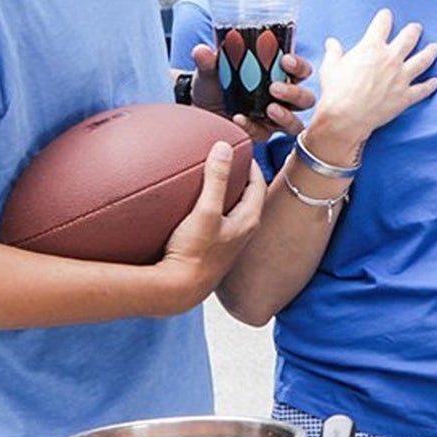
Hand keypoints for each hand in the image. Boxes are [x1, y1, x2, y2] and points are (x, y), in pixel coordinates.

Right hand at [156, 140, 266, 307]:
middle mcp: (243, 232)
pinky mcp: (213, 250)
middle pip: (248, 197)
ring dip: (227, 194)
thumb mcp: (205, 211)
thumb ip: (216, 179)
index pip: (258, 185)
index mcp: (248, 221)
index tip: (242, 149)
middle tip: (228, 160)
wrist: (178, 290)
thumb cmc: (194, 253)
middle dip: (241, 177)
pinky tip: (197, 207)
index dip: (252, 165)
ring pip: (234, 210)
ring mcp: (229, 242)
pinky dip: (214, 208)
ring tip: (214, 178)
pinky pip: (219, 221)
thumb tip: (223, 147)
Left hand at [187, 43, 315, 142]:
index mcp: (279, 75)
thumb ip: (209, 61)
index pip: (301, 71)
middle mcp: (283, 98)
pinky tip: (239, 119)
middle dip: (294, 93)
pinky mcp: (262, 134)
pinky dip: (252, 127)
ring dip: (286, 116)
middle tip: (274, 88)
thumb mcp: (212, 70)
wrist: (199, 107)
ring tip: (269, 109)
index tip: (285, 60)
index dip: (299, 66)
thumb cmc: (215, 83)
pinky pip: (265, 135)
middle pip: (306, 99)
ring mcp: (275, 119)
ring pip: (295, 123)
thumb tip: (201, 51)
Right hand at [310, 8, 436, 149]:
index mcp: (371, 48)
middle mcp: (390, 59)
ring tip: (436, 47)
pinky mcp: (405, 97)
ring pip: (422, 60)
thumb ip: (334, 52)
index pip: (382, 24)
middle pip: (408, 38)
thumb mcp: (330, 67)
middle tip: (416, 28)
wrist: (346, 117)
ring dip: (430, 52)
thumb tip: (331, 42)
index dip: (384, 17)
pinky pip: (422, 89)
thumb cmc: (336, 92)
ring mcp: (401, 78)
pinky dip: (431, 85)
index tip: (386, 14)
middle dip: (413, 30)